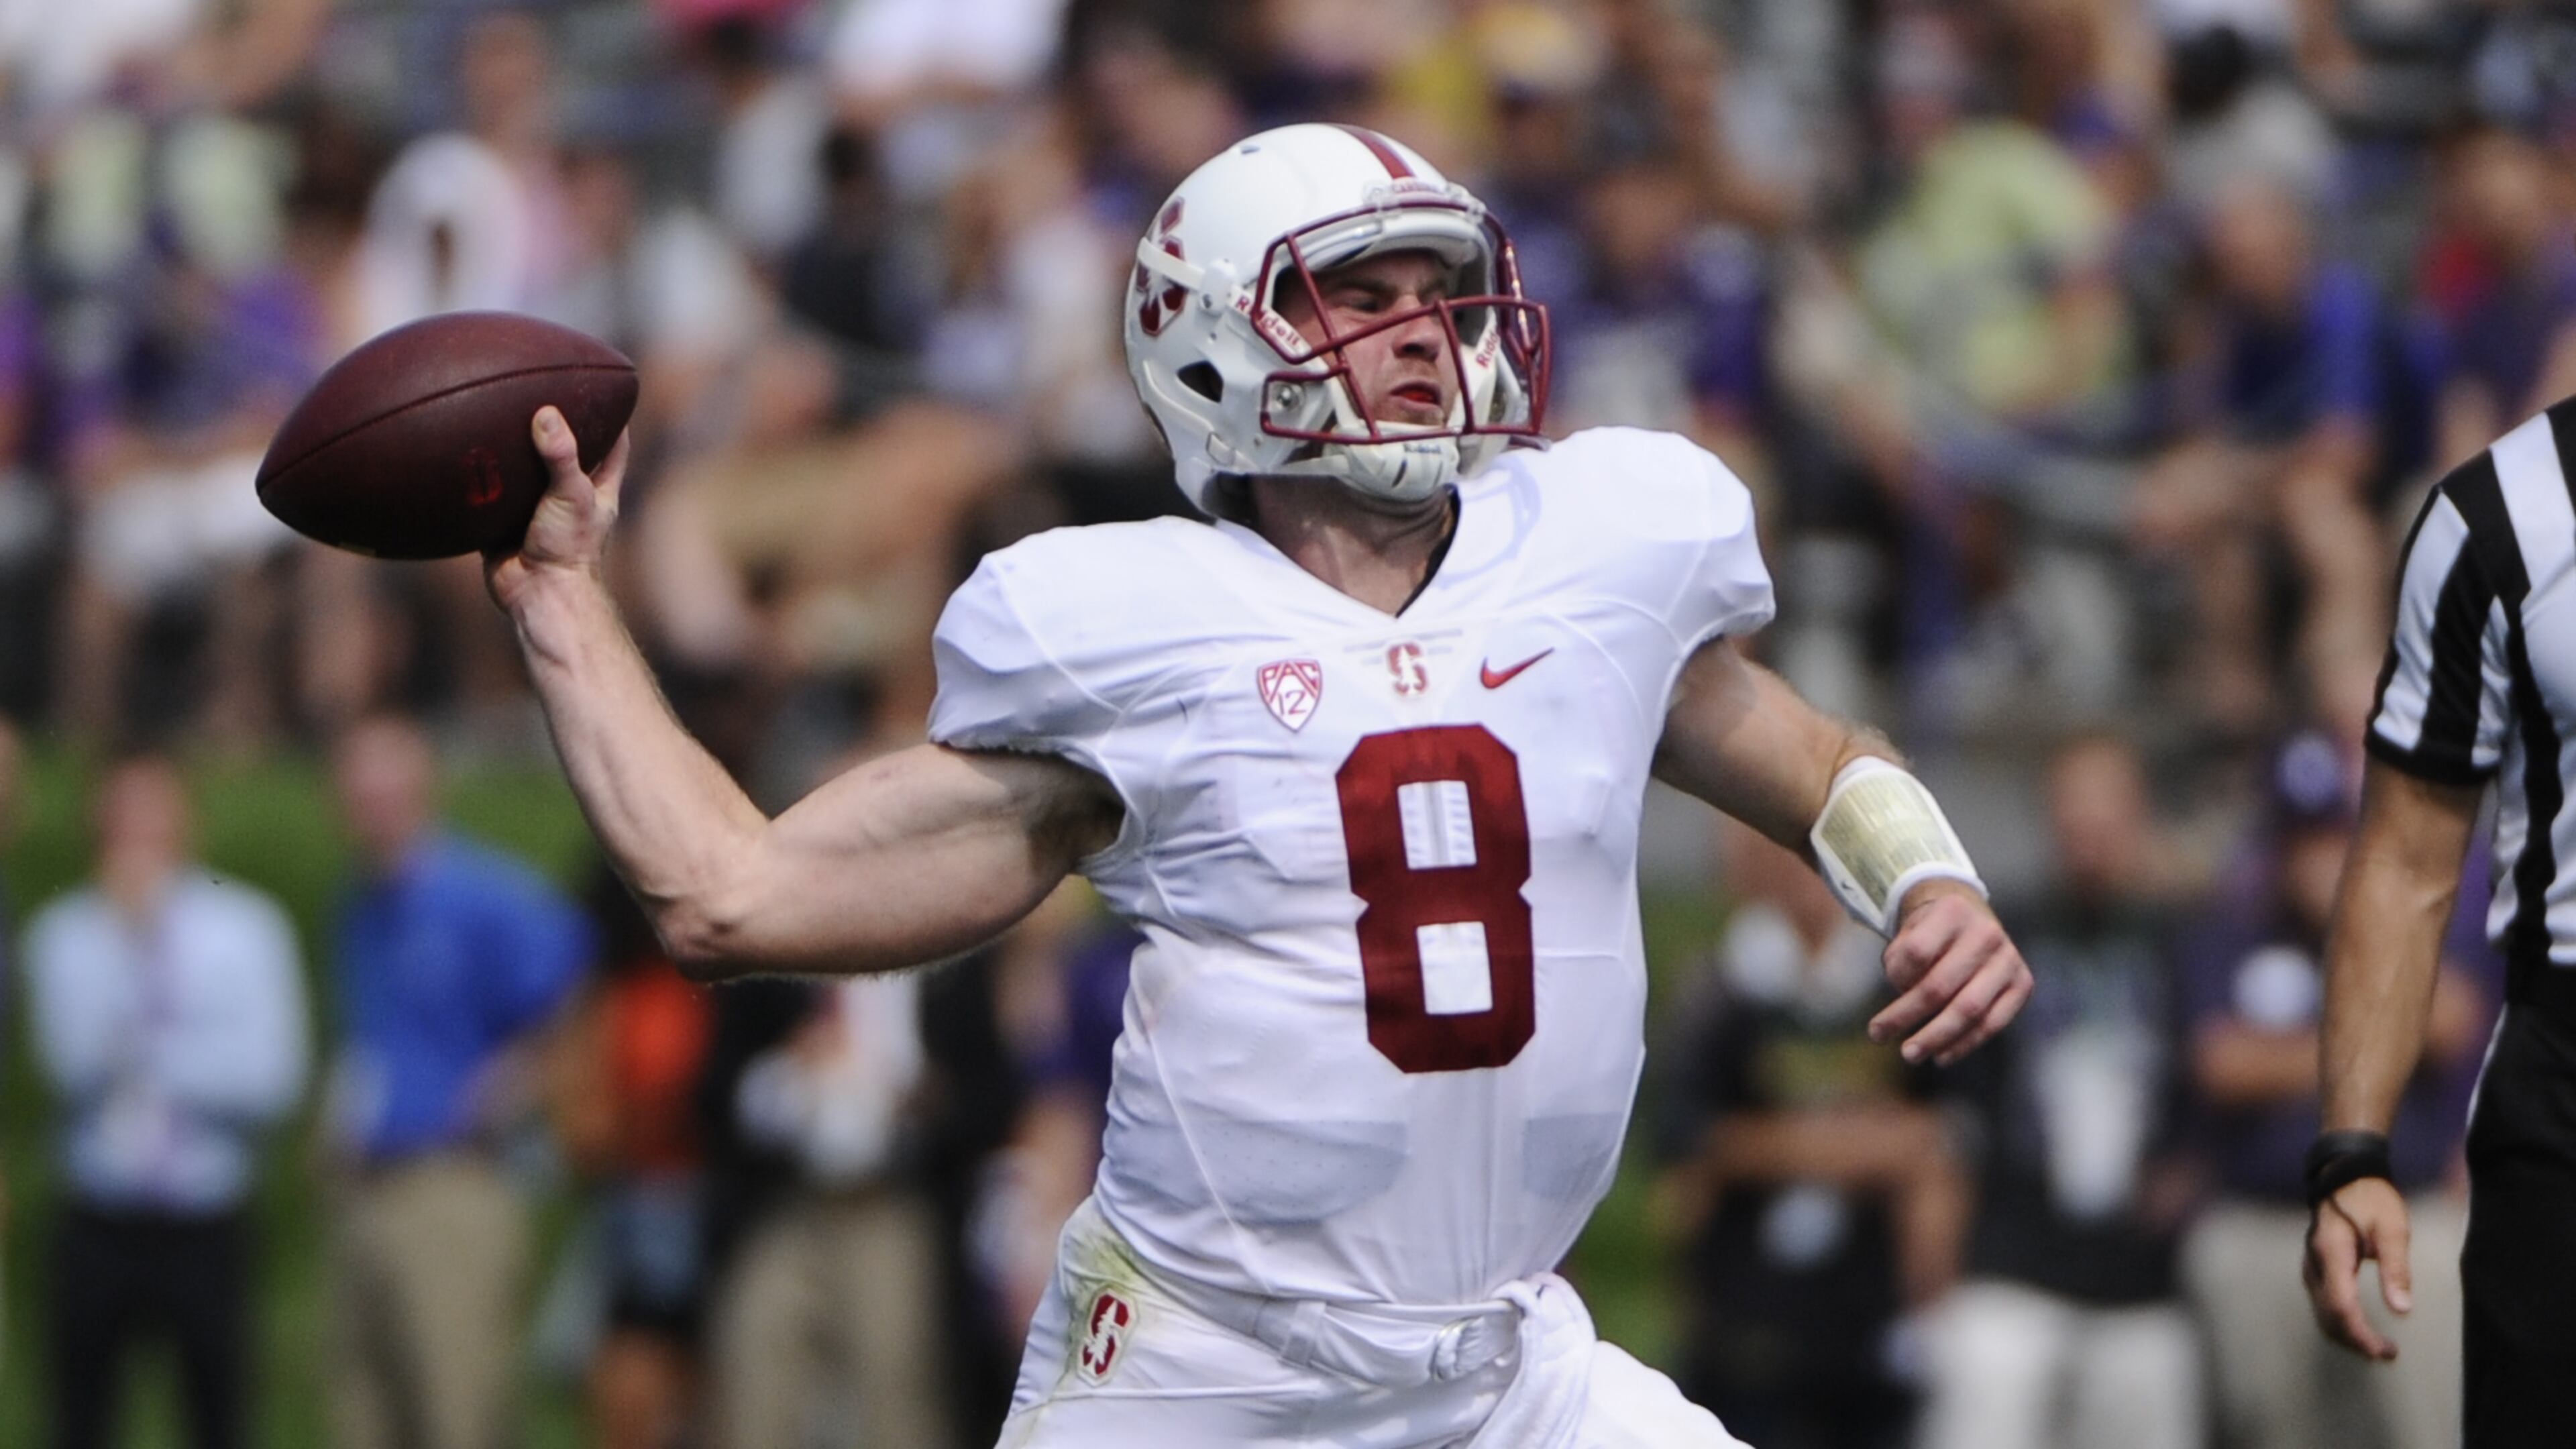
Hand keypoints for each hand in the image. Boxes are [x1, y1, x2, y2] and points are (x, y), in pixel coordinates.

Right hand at [485, 407, 630, 612]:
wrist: (536, 594)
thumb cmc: (568, 549)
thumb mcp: (572, 495)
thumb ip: (561, 456)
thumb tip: (546, 414)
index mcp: (596, 488)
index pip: (613, 444)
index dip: (612, 417)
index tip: (603, 388)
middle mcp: (567, 495)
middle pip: (564, 452)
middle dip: (553, 426)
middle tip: (538, 390)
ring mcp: (534, 509)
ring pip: (522, 472)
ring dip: (510, 450)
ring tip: (494, 412)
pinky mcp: (502, 522)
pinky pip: (489, 495)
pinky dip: (479, 478)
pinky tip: (461, 452)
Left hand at [1868, 883, 2031, 1065]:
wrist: (1973, 920)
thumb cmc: (1931, 934)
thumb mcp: (1909, 933)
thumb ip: (1901, 962)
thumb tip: (1904, 1003)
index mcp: (1952, 911)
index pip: (1916, 951)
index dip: (1896, 975)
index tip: (1886, 985)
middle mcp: (1986, 932)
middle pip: (1940, 985)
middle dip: (1906, 1015)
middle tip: (1878, 1035)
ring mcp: (2008, 958)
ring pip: (1969, 1009)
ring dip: (1936, 1037)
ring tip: (1910, 1054)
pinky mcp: (2023, 983)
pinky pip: (1993, 1023)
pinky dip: (1965, 1044)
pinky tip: (1941, 1055)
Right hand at [2305, 1176, 2411, 1359]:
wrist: (2344, 1177)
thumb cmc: (2372, 1199)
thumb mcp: (2392, 1229)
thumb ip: (2396, 1269)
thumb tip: (2401, 1310)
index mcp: (2332, 1253)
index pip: (2340, 1306)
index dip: (2360, 1334)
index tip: (2385, 1350)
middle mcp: (2315, 1264)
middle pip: (2328, 1316)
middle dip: (2356, 1341)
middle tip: (2389, 1353)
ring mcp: (2311, 1267)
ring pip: (2322, 1314)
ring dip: (2348, 1335)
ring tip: (2379, 1346)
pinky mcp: (2315, 1269)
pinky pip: (2322, 1304)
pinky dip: (2340, 1323)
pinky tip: (2360, 1327)